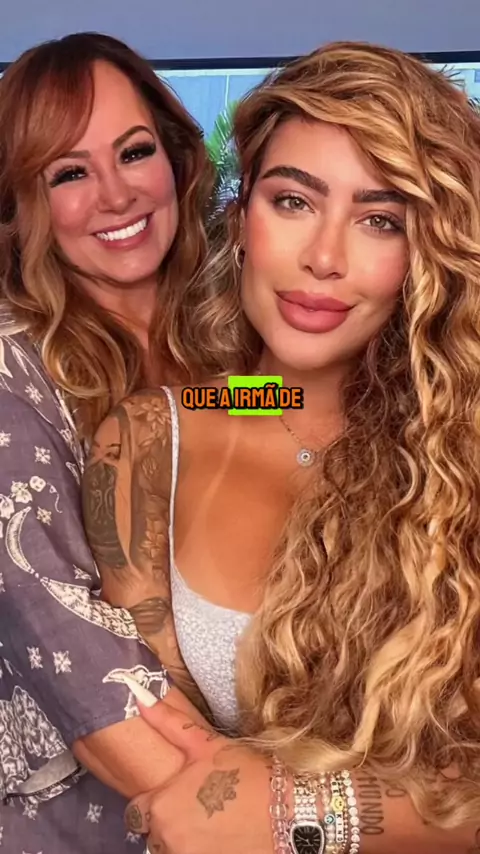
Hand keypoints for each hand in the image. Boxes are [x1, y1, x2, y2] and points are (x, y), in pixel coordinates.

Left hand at [125, 702, 273, 853]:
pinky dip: (203, 847)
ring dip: (186, 837)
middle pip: (155, 832)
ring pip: (173, 848)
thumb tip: (140, 697)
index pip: (137, 811)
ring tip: (214, 820)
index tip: (177, 792)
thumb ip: (169, 724)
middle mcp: (167, 840)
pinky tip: (224, 835)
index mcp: (161, 808)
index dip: (158, 798)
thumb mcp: (207, 744)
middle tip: (200, 804)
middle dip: (171, 820)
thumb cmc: (247, 775)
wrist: (292, 812)